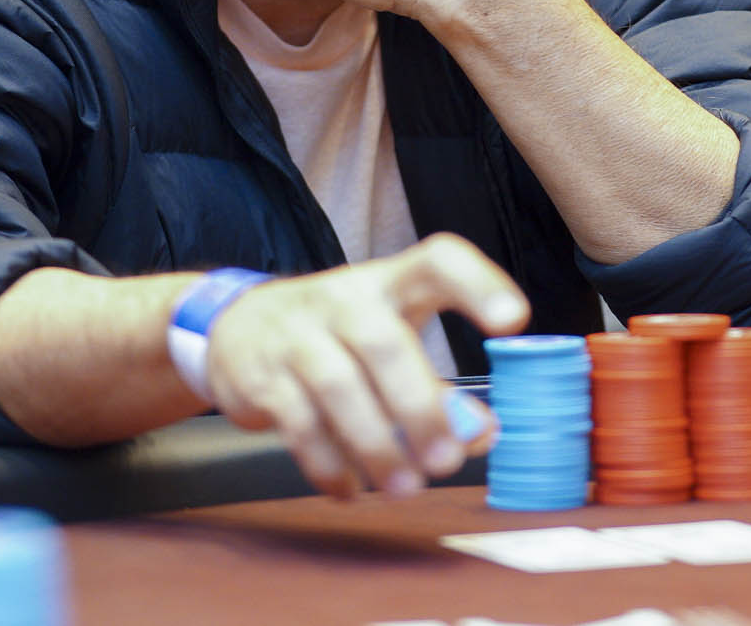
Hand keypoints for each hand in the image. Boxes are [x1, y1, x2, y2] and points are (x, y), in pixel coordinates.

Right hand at [203, 233, 528, 498]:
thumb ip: (440, 388)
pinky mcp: (261, 375)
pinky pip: (298, 422)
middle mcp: (340, 299)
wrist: (236, 325)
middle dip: (419, 405)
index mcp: (387, 282)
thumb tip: (482, 434)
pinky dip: (328, 464)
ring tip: (405, 487)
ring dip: (376, 445)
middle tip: (447, 460)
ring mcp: (295, 334)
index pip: (437, 261)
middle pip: (383, 341)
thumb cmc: (337, 335)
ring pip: (338, 387)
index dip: (478, 284)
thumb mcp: (389, 339)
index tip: (514, 321)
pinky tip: (352, 489)